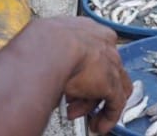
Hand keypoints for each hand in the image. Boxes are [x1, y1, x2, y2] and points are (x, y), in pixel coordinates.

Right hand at [51, 18, 132, 133]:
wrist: (48, 48)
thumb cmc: (41, 44)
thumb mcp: (48, 46)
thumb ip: (54, 56)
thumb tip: (47, 66)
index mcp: (88, 29)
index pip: (94, 52)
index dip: (82, 72)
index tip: (73, 84)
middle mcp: (103, 44)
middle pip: (103, 71)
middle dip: (86, 90)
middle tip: (74, 103)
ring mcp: (111, 62)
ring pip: (112, 87)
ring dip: (94, 105)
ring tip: (76, 114)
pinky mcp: (113, 82)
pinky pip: (115, 103)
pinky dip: (107, 117)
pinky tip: (98, 126)